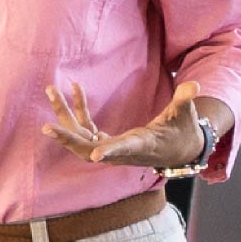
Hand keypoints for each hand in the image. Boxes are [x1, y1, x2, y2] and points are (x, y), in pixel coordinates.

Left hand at [45, 81, 215, 172]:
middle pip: (88, 149)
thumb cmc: (182, 131)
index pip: (124, 150)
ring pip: (81, 137)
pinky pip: (87, 127)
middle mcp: (121, 150)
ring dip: (64, 117)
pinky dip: (78, 110)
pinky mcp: (108, 141)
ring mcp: (111, 147)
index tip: (96, 155)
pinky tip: (74, 88)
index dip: (110, 152)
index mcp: (140, 144)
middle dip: (68, 138)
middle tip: (47, 127)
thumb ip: (185, 100)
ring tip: (51, 90)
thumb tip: (193, 86)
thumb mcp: (185, 115)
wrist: (178, 150)